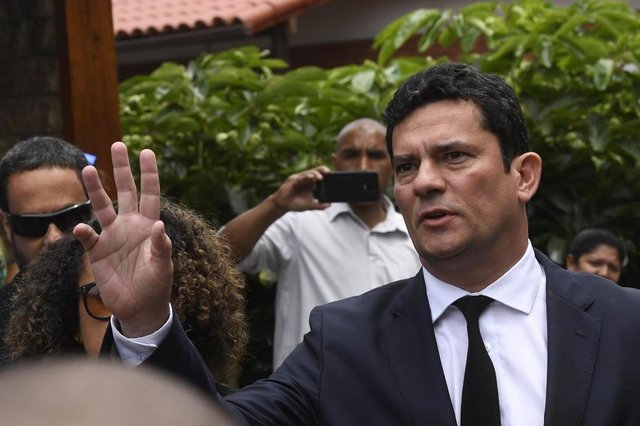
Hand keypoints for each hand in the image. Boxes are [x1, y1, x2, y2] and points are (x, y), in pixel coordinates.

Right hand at [73, 142, 172, 336]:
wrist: (140, 308)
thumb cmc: (157, 285)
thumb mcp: (164, 267)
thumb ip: (161, 247)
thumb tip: (159, 226)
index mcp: (149, 225)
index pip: (150, 194)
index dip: (149, 173)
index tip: (147, 151)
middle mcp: (130, 226)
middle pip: (126, 191)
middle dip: (122, 169)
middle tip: (118, 144)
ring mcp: (113, 237)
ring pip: (102, 207)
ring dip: (95, 190)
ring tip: (86, 168)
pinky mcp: (97, 253)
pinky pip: (88, 238)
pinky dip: (83, 233)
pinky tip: (82, 229)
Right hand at [271, 165, 330, 212]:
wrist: (283, 206)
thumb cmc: (296, 203)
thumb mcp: (309, 205)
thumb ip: (318, 205)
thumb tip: (329, 205)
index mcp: (310, 184)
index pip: (319, 176)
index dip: (325, 175)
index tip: (333, 176)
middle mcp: (305, 179)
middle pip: (315, 172)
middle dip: (321, 170)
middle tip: (328, 172)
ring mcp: (299, 179)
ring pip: (308, 173)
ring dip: (314, 174)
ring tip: (320, 177)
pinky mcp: (292, 180)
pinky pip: (300, 177)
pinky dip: (305, 177)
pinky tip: (311, 177)